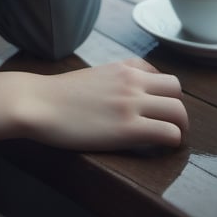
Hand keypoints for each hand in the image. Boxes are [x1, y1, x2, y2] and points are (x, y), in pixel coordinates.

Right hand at [19, 58, 187, 150]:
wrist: (37, 103)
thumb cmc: (57, 95)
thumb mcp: (92, 76)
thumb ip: (113, 80)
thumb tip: (123, 93)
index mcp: (122, 68)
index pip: (162, 75)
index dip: (163, 95)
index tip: (155, 110)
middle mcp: (132, 81)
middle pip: (177, 90)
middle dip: (176, 109)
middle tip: (166, 127)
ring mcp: (131, 104)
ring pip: (179, 112)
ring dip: (179, 127)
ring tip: (167, 140)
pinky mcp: (128, 128)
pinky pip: (169, 133)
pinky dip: (171, 142)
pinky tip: (158, 149)